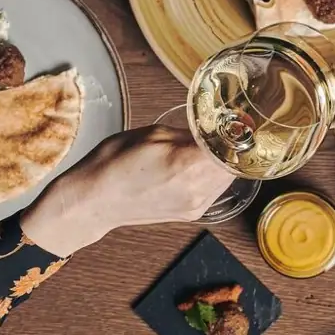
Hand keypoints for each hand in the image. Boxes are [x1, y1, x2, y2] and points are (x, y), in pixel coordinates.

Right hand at [19, 126, 235, 257]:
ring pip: (228, 179)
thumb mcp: (153, 134)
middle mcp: (198, 189)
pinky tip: (198, 166)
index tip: (241, 121)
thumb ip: (189, 133)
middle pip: (236, 164)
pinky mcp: (192, 214)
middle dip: (233, 147)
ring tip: (212, 147)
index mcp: (189, 164)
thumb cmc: (114, 163)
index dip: (240, 132)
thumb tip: (211, 131)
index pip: (234, 147)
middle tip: (227, 130)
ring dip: (224, 162)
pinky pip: (215, 190)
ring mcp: (196, 205)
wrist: (94, 200)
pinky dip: (213, 176)